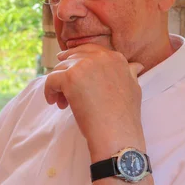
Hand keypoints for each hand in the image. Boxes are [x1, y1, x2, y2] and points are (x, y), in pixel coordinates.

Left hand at [44, 44, 145, 160]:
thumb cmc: (124, 117)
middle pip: (73, 57)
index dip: (78, 61)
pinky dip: (49, 91)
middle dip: (67, 72)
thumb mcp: (134, 88)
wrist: (117, 133)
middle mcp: (100, 57)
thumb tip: (135, 66)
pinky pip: (51, 79)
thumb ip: (130, 73)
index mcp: (115, 58)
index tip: (71, 72)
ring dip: (59, 85)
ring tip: (64, 103)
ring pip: (61, 68)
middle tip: (65, 91)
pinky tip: (54, 102)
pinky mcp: (70, 77)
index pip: (90, 51)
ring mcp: (84, 65)